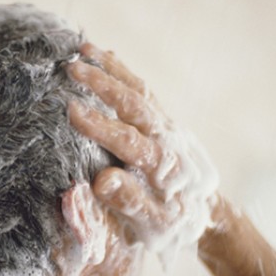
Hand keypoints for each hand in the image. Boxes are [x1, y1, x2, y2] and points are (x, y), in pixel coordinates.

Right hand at [66, 44, 217, 257]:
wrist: (204, 215)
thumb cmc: (172, 225)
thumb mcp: (151, 225)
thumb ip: (129, 202)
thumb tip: (101, 181)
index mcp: (163, 167)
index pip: (128, 142)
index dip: (100, 126)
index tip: (71, 111)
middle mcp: (168, 140)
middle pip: (135, 105)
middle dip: (103, 84)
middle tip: (71, 69)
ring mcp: (167, 126)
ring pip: (140, 91)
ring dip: (112, 69)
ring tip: (83, 50)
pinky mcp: (165, 121)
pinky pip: (144, 91)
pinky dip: (124, 72)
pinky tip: (104, 56)